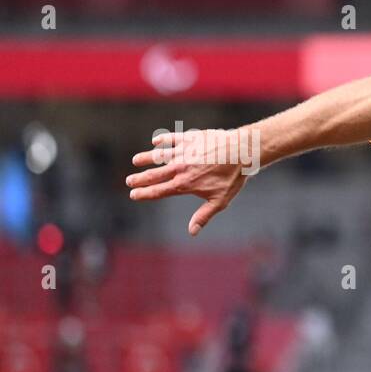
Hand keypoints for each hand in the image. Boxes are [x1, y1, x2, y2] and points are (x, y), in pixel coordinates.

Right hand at [127, 128, 255, 235]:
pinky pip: (170, 138)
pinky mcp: (188, 138)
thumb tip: (192, 232)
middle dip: (139, 179)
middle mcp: (179, 168)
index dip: (144, 194)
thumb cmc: (232, 178)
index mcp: (184, 184)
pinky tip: (156, 142)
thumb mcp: (219, 201)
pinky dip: (161, 140)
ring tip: (136, 161)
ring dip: (145, 158)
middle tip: (129, 181)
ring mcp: (182, 152)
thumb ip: (203, 216)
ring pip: (157, 155)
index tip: (133, 195)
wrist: (241, 152)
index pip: (158, 191)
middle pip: (153, 175)